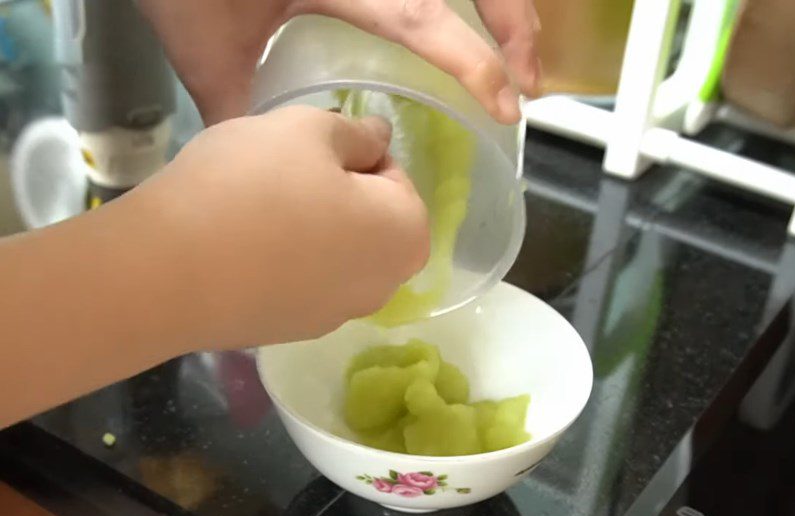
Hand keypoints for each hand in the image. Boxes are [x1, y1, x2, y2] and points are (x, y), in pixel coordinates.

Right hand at [137, 106, 429, 348]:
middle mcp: (383, 288)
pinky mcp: (294, 334)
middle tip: (285, 177)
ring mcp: (337, 318)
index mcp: (405, 237)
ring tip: (258, 212)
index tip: (312, 150)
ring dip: (312, 232)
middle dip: (339, 197)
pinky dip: (287, 265)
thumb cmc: (251, 188)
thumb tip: (380, 137)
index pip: (398, 181)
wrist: (170, 273)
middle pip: (371, 226)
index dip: (357, 156)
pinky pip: (303, 285)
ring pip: (336, 257)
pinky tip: (244, 249)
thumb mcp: (307, 130)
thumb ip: (356, 132)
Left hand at [138, 0, 539, 124]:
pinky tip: (466, 20)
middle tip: (533, 82)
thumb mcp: (205, 48)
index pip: (423, 17)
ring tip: (519, 50)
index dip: (472, 60)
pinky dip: (451, 2)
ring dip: (494, 2)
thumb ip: (240, 106)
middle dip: (510, 22)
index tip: (507, 104)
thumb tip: (263, 163)